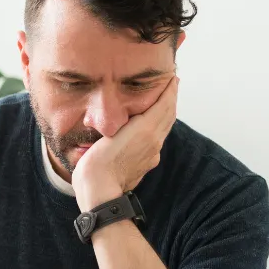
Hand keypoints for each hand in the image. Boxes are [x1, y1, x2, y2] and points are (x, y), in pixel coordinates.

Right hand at [73, 76, 177, 210]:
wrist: (100, 191)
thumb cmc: (96, 163)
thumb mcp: (108, 134)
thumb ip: (124, 122)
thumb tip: (130, 115)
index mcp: (146, 129)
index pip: (164, 104)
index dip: (169, 90)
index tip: (172, 78)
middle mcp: (154, 140)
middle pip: (169, 114)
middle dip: (171, 98)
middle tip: (171, 85)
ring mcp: (152, 153)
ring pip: (165, 128)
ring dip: (167, 113)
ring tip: (164, 102)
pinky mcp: (147, 163)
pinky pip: (157, 140)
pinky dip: (159, 127)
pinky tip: (150, 127)